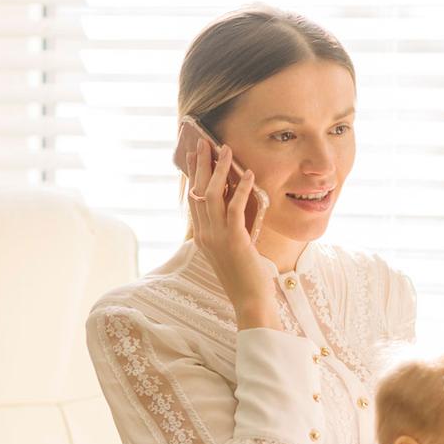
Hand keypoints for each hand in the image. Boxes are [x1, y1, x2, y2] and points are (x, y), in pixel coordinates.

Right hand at [186, 140, 278, 330]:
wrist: (250, 301)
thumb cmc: (245, 278)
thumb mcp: (232, 250)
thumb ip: (229, 231)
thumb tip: (236, 209)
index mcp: (202, 237)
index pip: (194, 200)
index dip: (194, 176)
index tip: (194, 157)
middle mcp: (205, 235)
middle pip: (198, 192)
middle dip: (200, 165)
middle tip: (202, 142)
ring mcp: (217, 238)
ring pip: (213, 196)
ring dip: (219, 170)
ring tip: (226, 150)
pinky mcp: (234, 241)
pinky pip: (234, 209)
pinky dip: (241, 189)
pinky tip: (248, 174)